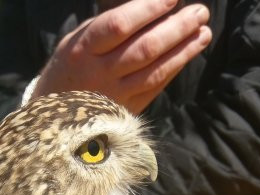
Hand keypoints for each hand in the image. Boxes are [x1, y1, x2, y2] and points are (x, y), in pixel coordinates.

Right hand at [31, 0, 211, 114]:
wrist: (55, 118)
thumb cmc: (70, 68)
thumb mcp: (77, 41)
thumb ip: (108, 26)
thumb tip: (146, 6)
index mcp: (83, 50)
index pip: (120, 25)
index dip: (149, 9)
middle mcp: (100, 74)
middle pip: (145, 48)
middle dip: (176, 28)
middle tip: (199, 12)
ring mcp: (115, 96)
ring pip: (155, 71)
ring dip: (184, 50)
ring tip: (204, 32)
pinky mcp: (127, 111)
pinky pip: (156, 88)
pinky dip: (175, 68)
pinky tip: (189, 52)